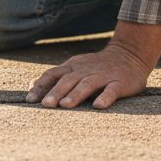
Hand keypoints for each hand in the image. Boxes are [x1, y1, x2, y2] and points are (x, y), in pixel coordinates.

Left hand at [26, 21, 160, 108]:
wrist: (130, 55)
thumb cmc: (97, 67)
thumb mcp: (74, 67)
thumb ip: (55, 77)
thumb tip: (30, 85)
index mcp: (73, 67)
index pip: (53, 74)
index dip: (41, 86)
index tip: (30, 99)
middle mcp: (86, 70)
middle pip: (68, 80)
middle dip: (56, 92)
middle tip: (45, 104)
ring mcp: (103, 76)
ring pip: (87, 84)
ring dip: (75, 94)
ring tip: (65, 105)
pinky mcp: (119, 83)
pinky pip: (112, 90)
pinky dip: (105, 97)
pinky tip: (98, 106)